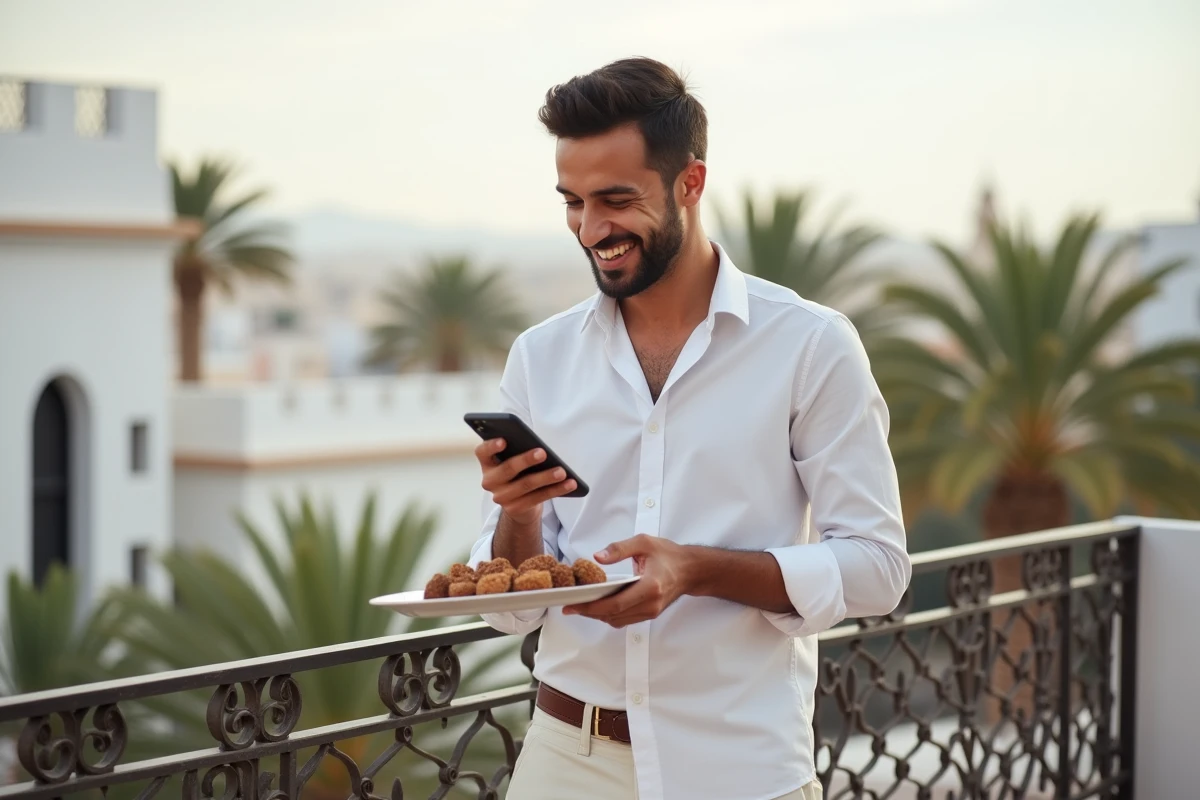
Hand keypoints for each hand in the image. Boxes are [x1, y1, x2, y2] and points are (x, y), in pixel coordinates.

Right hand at [476, 438, 577, 524]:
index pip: (482, 452)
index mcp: (488, 463)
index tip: (504, 440)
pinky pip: (539, 498)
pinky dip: (556, 490)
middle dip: (526, 460)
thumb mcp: (515, 459)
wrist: (519, 503)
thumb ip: (518, 451)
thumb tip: (540, 448)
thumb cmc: (519, 471)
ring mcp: (501, 497)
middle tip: (543, 452)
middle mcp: (490, 481)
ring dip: (546, 477)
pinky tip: (570, 484)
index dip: (491, 446)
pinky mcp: (515, 509)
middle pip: (508, 469)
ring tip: (562, 471)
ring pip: (526, 485)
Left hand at [562, 534, 693, 627]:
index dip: (592, 607)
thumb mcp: (643, 543)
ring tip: (582, 605)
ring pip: (618, 621)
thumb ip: (618, 549)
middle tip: (570, 606)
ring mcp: (651, 612)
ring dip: (599, 615)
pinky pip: (625, 619)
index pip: (616, 604)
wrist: (690, 570)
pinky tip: (599, 605)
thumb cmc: (669, 555)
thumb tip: (597, 557)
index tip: (574, 605)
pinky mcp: (650, 614)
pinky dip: (610, 614)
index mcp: (650, 586)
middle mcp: (650, 604)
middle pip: (613, 616)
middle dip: (589, 612)